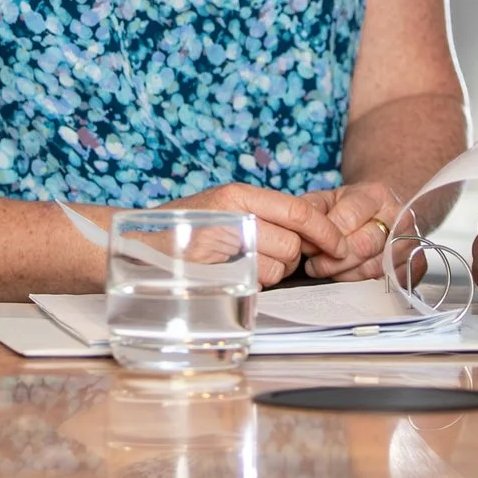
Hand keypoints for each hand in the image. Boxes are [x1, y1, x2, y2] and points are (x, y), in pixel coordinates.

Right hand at [165, 183, 346, 287]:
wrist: (137, 247)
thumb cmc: (184, 231)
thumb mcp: (223, 210)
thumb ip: (262, 215)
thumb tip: (308, 233)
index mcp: (238, 194)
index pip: (299, 210)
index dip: (325, 231)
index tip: (340, 245)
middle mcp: (233, 212)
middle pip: (292, 243)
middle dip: (291, 258)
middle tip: (267, 257)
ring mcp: (222, 241)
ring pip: (278, 266)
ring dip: (270, 273)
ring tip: (241, 264)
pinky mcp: (214, 267)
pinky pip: (255, 282)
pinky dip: (252, 283)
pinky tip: (230, 274)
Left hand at [297, 180, 404, 280]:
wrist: (387, 211)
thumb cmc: (355, 207)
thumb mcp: (331, 198)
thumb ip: (312, 207)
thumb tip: (297, 225)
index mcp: (376, 194)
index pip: (348, 218)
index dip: (325, 235)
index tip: (308, 245)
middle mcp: (398, 215)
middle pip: (363, 245)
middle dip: (332, 260)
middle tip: (314, 265)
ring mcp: (410, 240)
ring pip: (374, 267)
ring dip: (344, 274)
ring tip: (327, 271)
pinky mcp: (416, 263)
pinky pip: (388, 282)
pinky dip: (365, 283)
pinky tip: (349, 276)